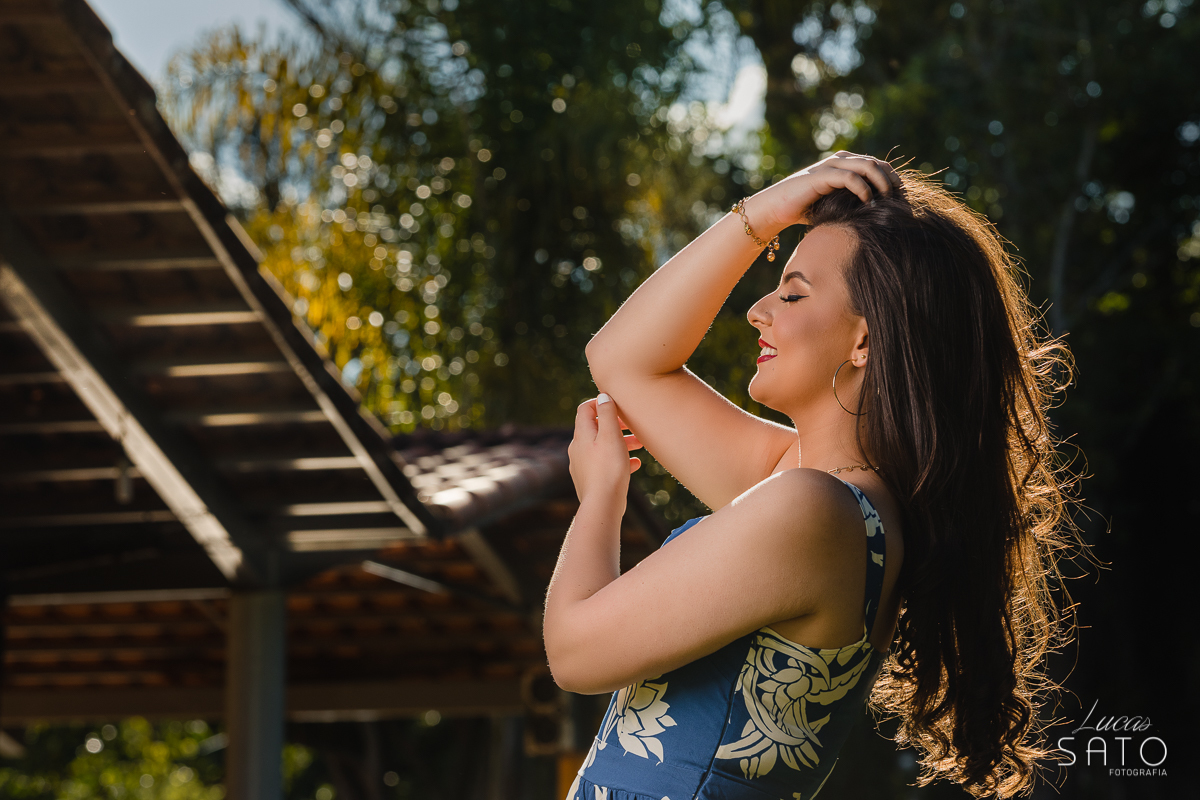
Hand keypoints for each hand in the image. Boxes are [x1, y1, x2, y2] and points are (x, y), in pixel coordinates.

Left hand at [568, 394, 642, 503]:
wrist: (602, 505)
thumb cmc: (609, 468)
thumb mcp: (611, 435)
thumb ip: (607, 414)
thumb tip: (602, 396)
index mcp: (582, 435)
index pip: (585, 409)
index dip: (600, 403)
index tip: (618, 405)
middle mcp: (578, 448)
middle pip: (596, 428)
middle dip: (616, 425)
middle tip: (634, 426)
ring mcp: (583, 465)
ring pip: (602, 446)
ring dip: (621, 442)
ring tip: (640, 445)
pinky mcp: (590, 479)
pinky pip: (605, 463)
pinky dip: (619, 459)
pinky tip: (635, 465)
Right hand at [759, 151, 900, 228]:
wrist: (776, 209)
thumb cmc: (805, 210)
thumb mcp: (836, 205)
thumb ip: (854, 203)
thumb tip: (880, 217)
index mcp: (845, 164)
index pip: (878, 165)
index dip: (893, 180)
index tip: (901, 199)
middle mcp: (840, 160)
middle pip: (877, 163)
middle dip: (892, 180)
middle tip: (900, 200)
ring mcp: (830, 166)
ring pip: (867, 165)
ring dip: (881, 182)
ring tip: (887, 200)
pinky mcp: (822, 176)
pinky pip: (850, 177)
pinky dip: (863, 189)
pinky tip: (868, 203)